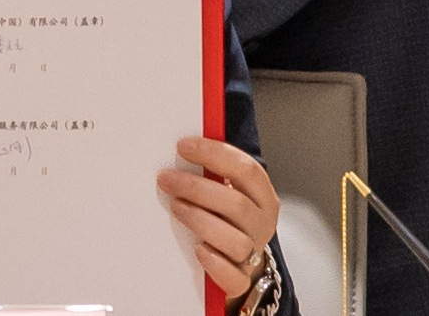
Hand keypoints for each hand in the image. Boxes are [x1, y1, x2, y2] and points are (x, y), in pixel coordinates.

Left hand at [158, 136, 278, 302]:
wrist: (239, 265)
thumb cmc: (226, 219)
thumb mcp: (226, 192)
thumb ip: (212, 173)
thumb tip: (180, 148)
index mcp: (262, 197)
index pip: (247, 170)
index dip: (215, 154)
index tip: (182, 146)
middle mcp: (261, 225)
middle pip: (237, 204)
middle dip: (197, 188)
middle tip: (166, 178)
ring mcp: (253, 255)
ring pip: (235, 240)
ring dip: (201, 221)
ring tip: (176, 207)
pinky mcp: (241, 282)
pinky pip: (234, 277)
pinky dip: (216, 263)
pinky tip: (198, 249)